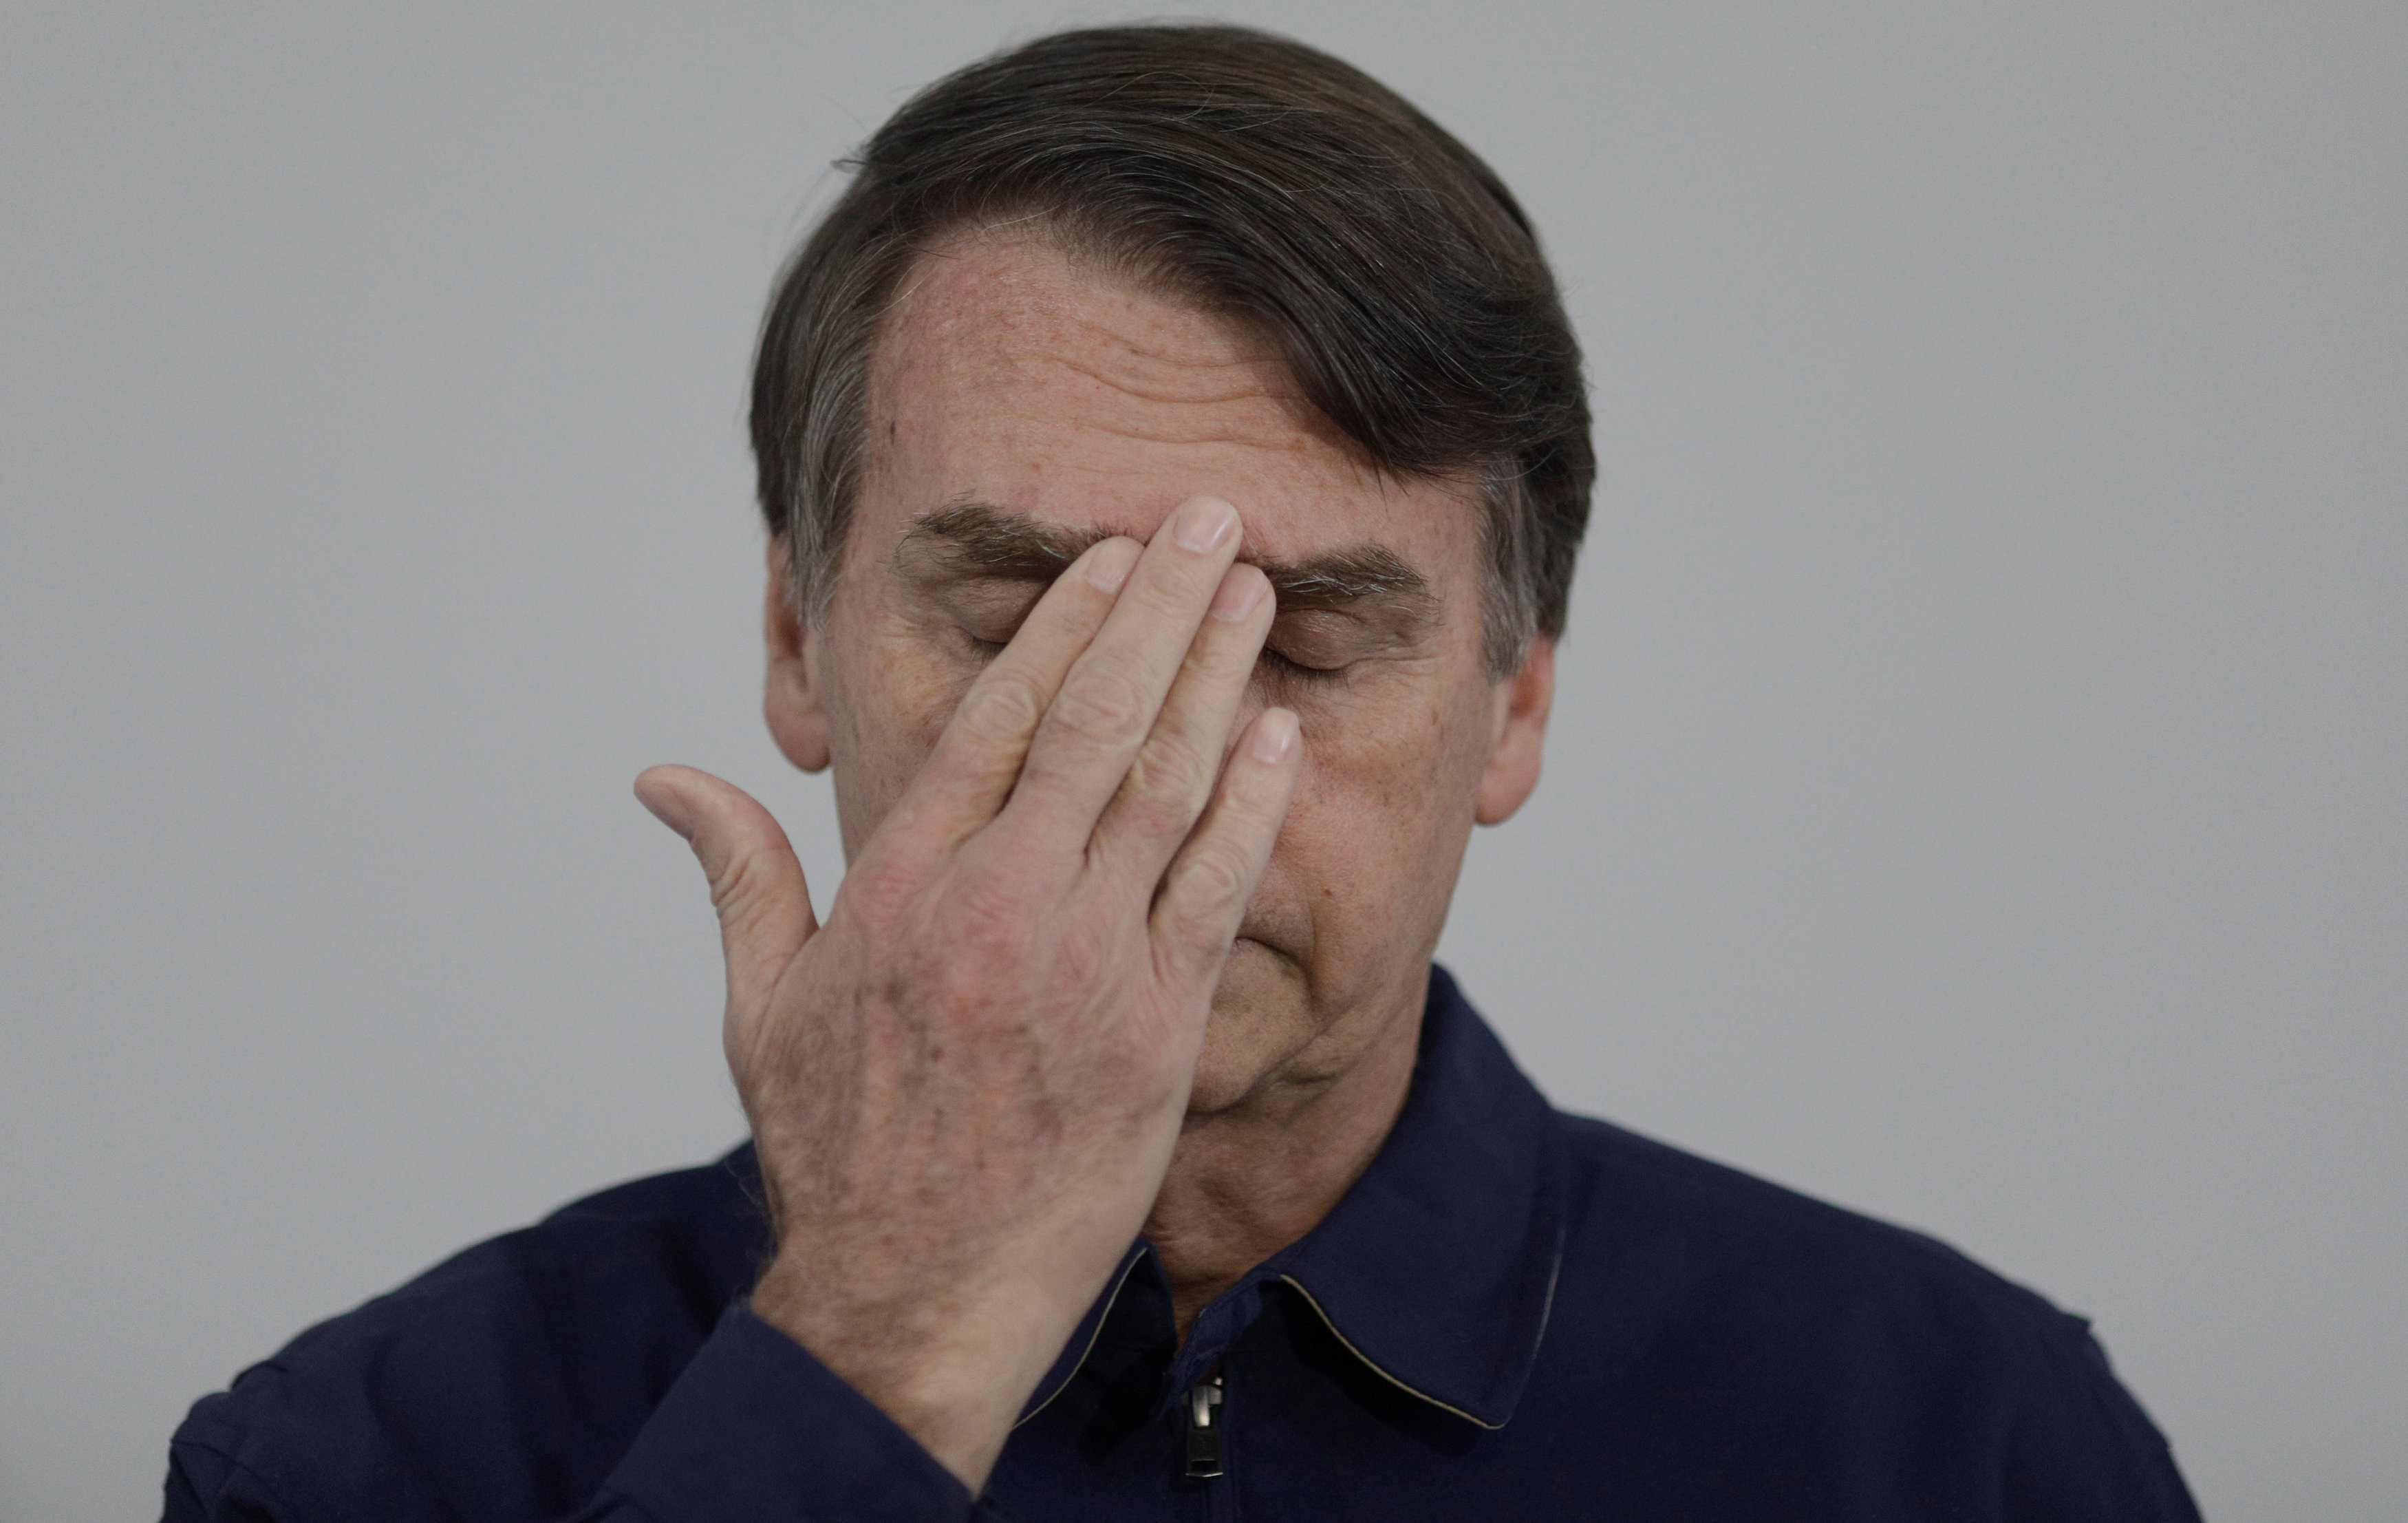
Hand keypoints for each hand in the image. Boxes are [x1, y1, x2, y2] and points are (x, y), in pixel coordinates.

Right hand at [633, 496, 1298, 1489]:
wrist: (910, 1297)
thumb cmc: (836, 1150)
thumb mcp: (761, 1006)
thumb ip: (738, 872)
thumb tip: (666, 775)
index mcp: (902, 887)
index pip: (996, 718)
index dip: (1062, 623)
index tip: (1107, 555)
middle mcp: (998, 907)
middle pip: (1096, 722)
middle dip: (1158, 609)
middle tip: (1210, 518)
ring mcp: (1084, 967)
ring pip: (1165, 787)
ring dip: (1216, 677)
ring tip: (1252, 591)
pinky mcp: (1153, 1034)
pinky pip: (1214, 894)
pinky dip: (1251, 807)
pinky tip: (1280, 733)